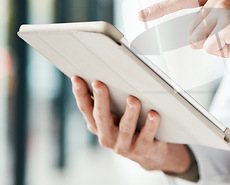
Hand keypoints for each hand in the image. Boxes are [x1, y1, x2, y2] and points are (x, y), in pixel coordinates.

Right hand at [70, 76, 190, 172]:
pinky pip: (146, 136)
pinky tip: (154, 114)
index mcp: (98, 126)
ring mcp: (124, 145)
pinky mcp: (142, 150)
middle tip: (99, 84)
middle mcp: (107, 137)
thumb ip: (109, 101)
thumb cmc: (132, 127)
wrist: (150, 152)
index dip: (80, 94)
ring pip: (125, 128)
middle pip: (102, 118)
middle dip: (100, 100)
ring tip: (133, 99)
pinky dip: (150, 125)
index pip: (86, 109)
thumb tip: (101, 77)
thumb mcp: (116, 116)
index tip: (76, 78)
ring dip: (129, 113)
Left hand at [138, 0, 229, 56]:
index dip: (159, 8)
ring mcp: (223, 9)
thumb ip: (214, 19)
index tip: (141, 16)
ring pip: (203, 42)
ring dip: (221, 48)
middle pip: (193, 32)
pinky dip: (229, 52)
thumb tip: (195, 40)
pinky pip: (215, 48)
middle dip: (209, 42)